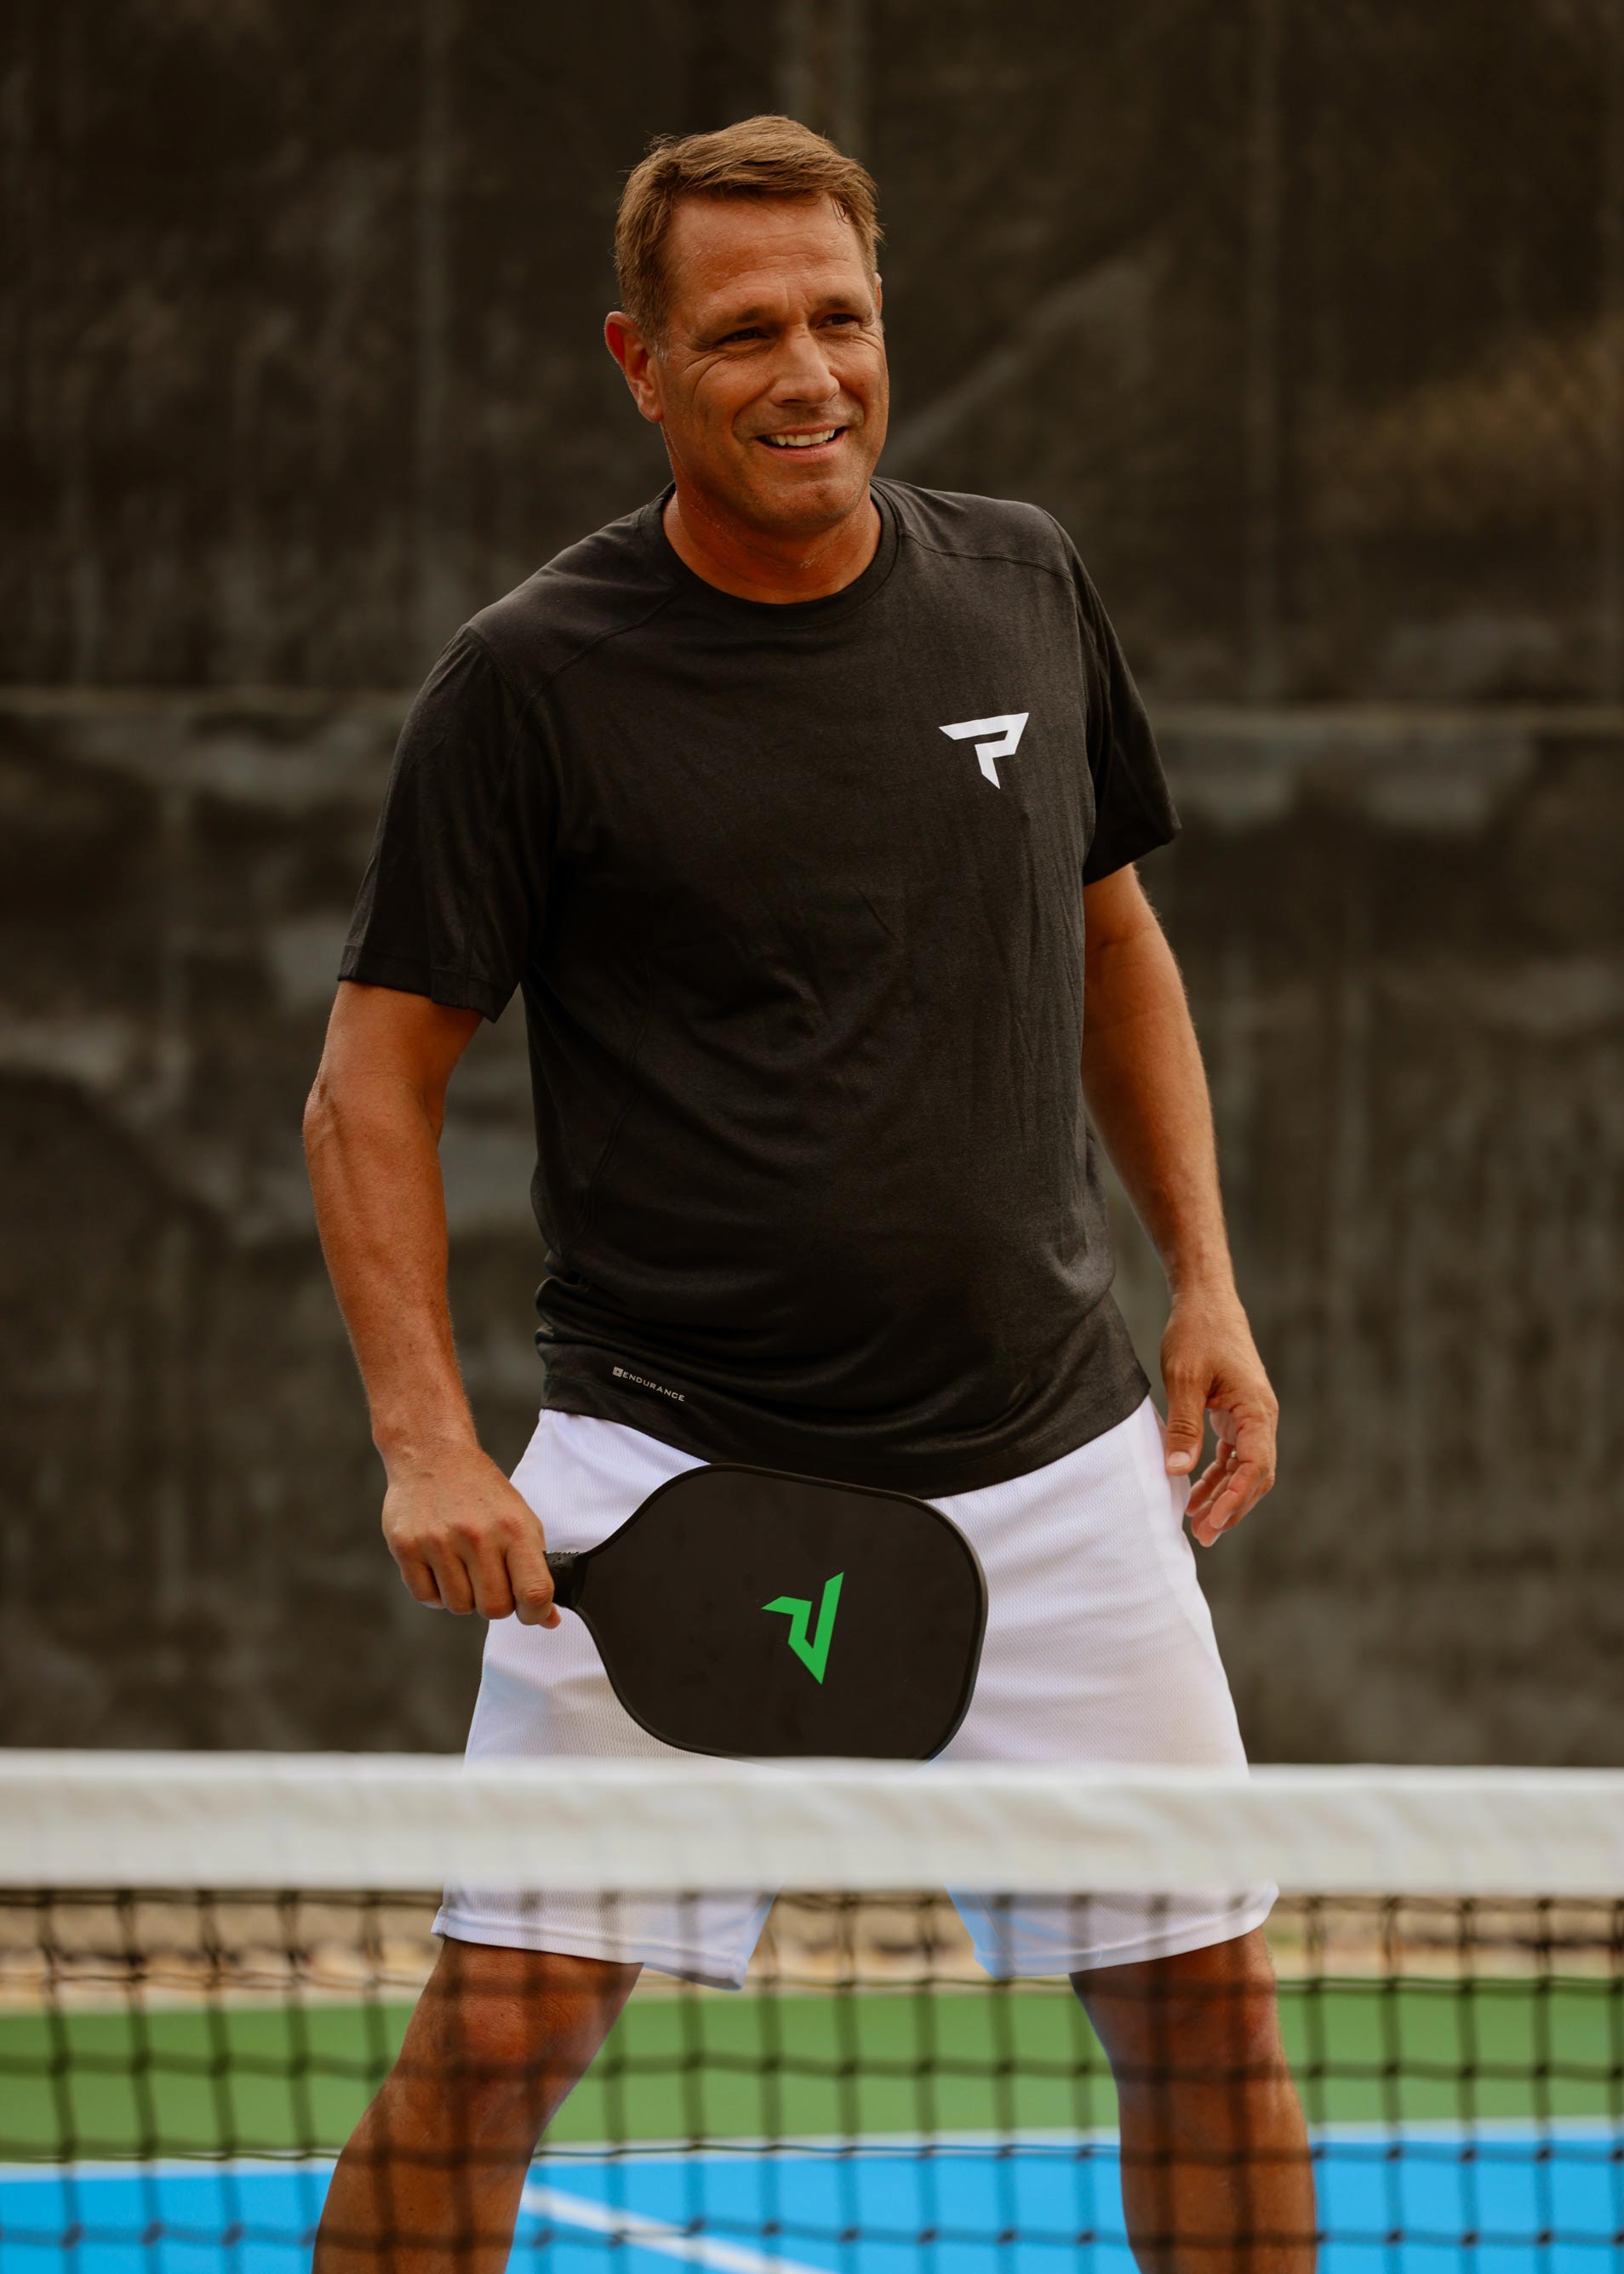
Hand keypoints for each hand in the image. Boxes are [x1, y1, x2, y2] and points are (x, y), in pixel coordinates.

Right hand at [380, 1441, 559, 1624]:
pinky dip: (436, 1592)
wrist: (433, 1456)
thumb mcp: (520, 1520)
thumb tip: (548, 1619)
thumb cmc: (481, 1492)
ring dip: (464, 1596)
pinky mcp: (406, 1546)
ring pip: (459, 1606)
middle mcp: (477, 1535)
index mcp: (513, 1527)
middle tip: (492, 1582)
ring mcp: (439, 1541)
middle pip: (494, 1608)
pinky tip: (441, 1567)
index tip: (532, 1611)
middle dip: (497, 1604)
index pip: (534, 1591)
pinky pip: (426, 1597)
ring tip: (463, 1567)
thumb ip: (535, 1569)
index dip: (536, 1613)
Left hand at [1160, 1289, 1278, 1547]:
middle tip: (1203, 1535)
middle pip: (1256, 1475)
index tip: (1213, 1521)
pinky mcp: (1236, 1412)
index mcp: (1256, 1410)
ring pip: (1244, 1468)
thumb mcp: (1184, 1378)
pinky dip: (1217, 1475)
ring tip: (1197, 1524)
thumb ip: (1183, 1426)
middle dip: (1232, 1507)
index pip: (1255, 1466)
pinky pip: (1233, 1454)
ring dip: (1223, 1496)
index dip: (1236, 1498)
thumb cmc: (1196, 1333)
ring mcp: (1250, 1416)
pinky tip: (1195, 1492)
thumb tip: (1177, 1472)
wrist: (1205, 1300)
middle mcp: (1261, 1416)